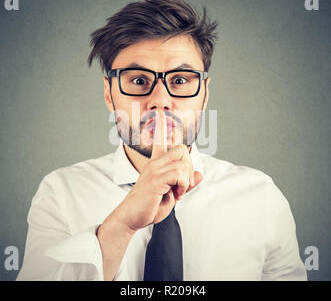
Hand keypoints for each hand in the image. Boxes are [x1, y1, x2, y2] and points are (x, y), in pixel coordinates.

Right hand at [116, 109, 202, 231]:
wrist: (131, 217)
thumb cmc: (149, 206)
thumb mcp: (172, 194)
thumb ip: (185, 183)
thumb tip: (199, 174)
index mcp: (156, 164)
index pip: (159, 140)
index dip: (161, 126)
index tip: (161, 113)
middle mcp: (154, 163)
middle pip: (181, 149)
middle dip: (188, 167)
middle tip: (181, 185)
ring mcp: (154, 169)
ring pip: (183, 162)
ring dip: (186, 180)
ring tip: (177, 192)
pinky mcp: (156, 179)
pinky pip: (179, 173)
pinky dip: (183, 184)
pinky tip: (175, 194)